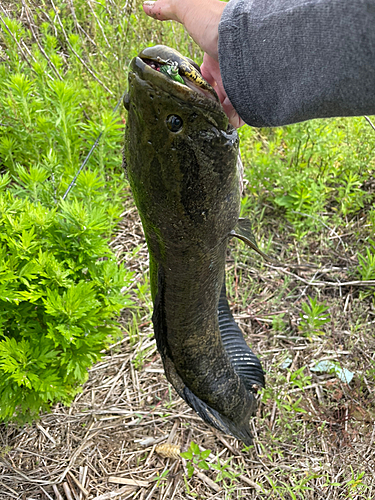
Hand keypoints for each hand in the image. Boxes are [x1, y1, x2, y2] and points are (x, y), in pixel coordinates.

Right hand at [143, 0, 244, 127]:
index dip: (193, 83)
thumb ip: (169, 8)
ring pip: (222, 107)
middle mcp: (227, 72)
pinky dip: (226, 122)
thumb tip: (148, 6)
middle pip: (212, 94)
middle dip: (202, 102)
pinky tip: (216, 123)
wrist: (240, 41)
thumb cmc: (216, 23)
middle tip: (191, 107)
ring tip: (200, 117)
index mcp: (215, 56)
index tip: (185, 89)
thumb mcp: (188, 9)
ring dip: (211, 114)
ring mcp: (236, 87)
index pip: (203, 74)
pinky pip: (235, 117)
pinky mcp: (243, 101)